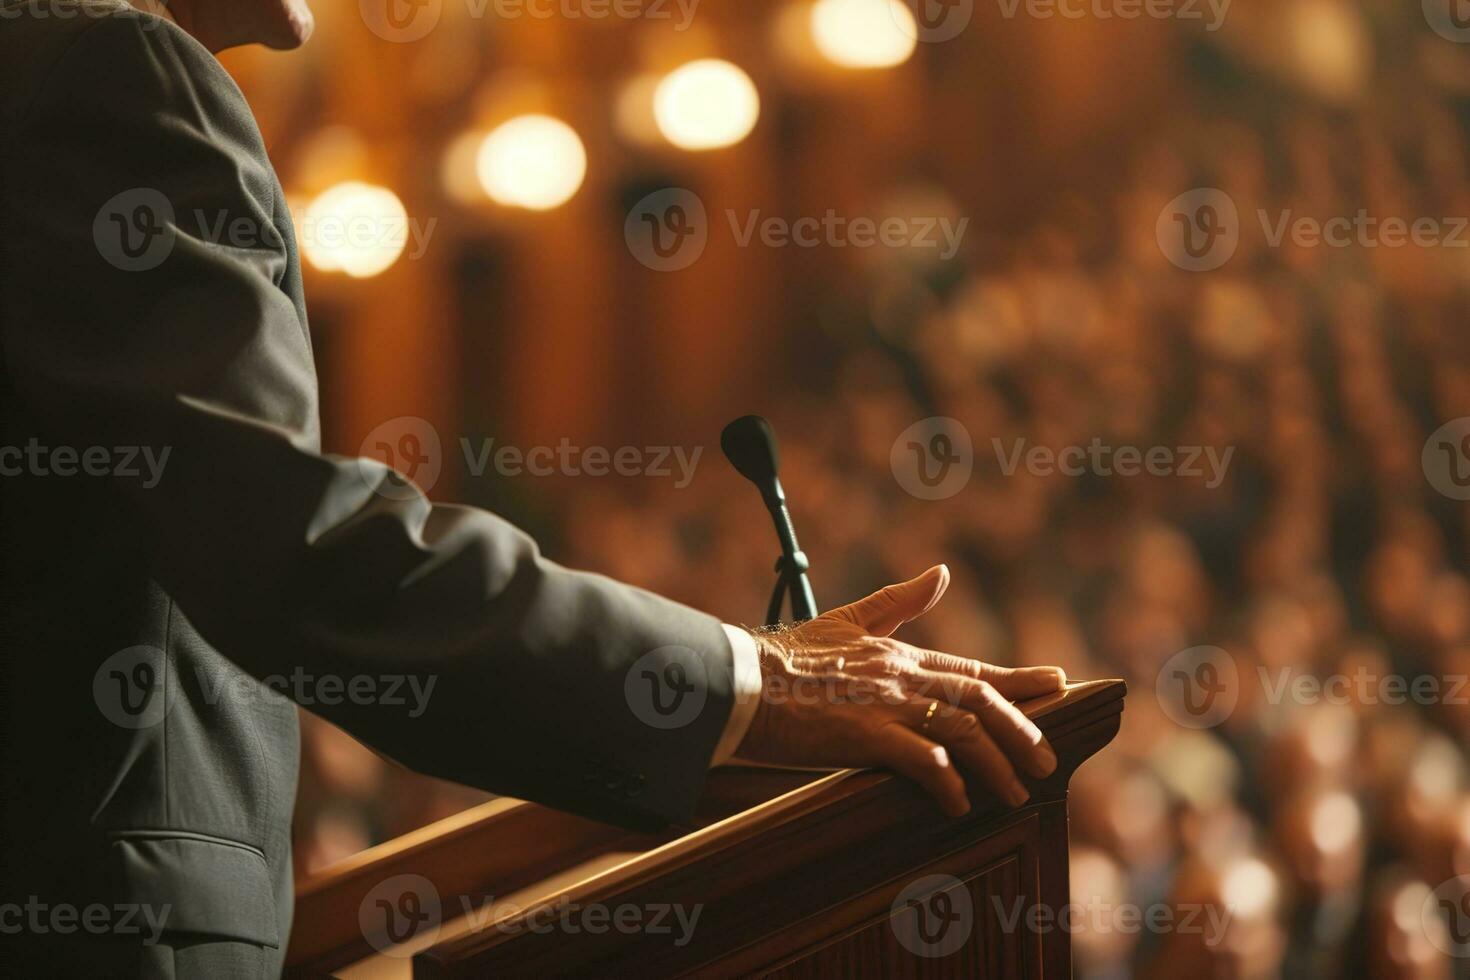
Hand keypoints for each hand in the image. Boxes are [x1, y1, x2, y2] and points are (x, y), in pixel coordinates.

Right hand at [735, 565, 1065, 816]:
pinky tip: (958, 804)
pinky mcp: (865, 735)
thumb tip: (941, 572)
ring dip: (995, 765)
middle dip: (1021, 731)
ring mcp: (886, 705)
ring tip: (1014, 793)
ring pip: (963, 731)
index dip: (1018, 679)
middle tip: (1046, 762)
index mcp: (898, 654)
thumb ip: (897, 600)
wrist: (741, 681)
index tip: (1057, 683)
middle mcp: (902, 676)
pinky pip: (924, 761)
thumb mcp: (846, 621)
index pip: (971, 669)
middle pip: (980, 701)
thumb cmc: (785, 659)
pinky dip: (948, 784)